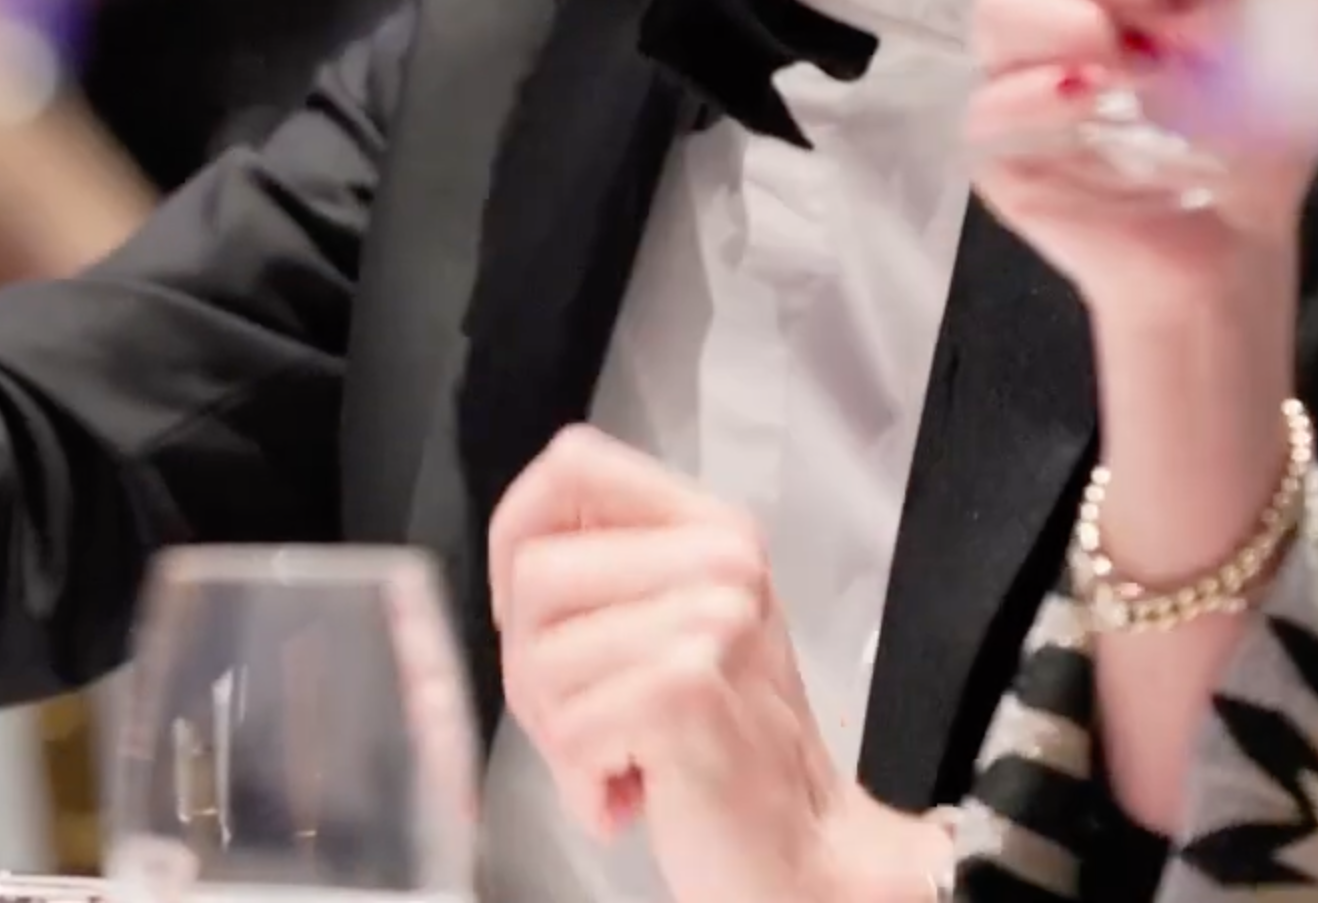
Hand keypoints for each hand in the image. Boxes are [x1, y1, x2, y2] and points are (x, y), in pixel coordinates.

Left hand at [489, 428, 950, 902]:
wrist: (803, 852)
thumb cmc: (725, 748)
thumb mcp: (674, 626)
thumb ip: (602, 566)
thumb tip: (514, 544)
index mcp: (714, 528)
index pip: (572, 465)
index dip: (522, 532)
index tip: (538, 611)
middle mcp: (721, 559)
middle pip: (532, 570)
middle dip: (533, 664)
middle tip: (596, 715)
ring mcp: (709, 620)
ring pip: (535, 656)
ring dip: (559, 730)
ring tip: (620, 752)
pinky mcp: (684, 689)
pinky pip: (566, 727)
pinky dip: (582, 778)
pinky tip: (631, 788)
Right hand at [967, 0, 1317, 320]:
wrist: (1234, 248)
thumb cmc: (1249, 139)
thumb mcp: (1270, 40)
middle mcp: (1047, 11)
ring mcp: (1014, 81)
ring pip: (995, 10)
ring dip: (1071, 22)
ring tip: (1140, 64)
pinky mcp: (999, 152)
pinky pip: (985, 105)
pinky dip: (1037, 95)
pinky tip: (1092, 97)